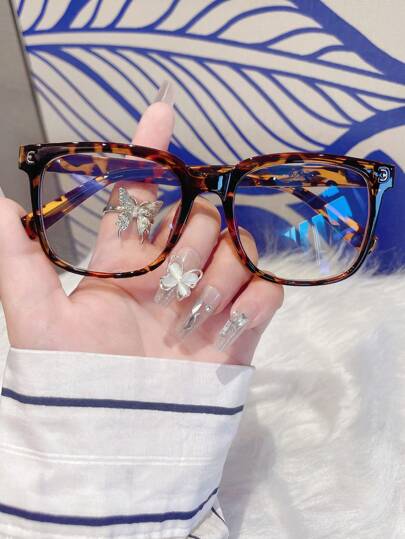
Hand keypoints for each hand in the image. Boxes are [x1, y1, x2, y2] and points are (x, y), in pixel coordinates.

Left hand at [0, 96, 282, 364]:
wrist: (119, 446)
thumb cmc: (73, 381)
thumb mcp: (35, 319)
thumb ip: (17, 258)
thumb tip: (0, 200)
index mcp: (125, 264)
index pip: (142, 197)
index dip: (148, 155)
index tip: (161, 109)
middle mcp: (169, 274)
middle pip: (200, 220)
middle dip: (191, 238)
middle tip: (171, 280)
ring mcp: (207, 301)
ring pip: (233, 252)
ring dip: (214, 277)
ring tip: (190, 317)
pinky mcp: (240, 331)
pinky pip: (264, 293)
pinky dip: (252, 299)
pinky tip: (228, 319)